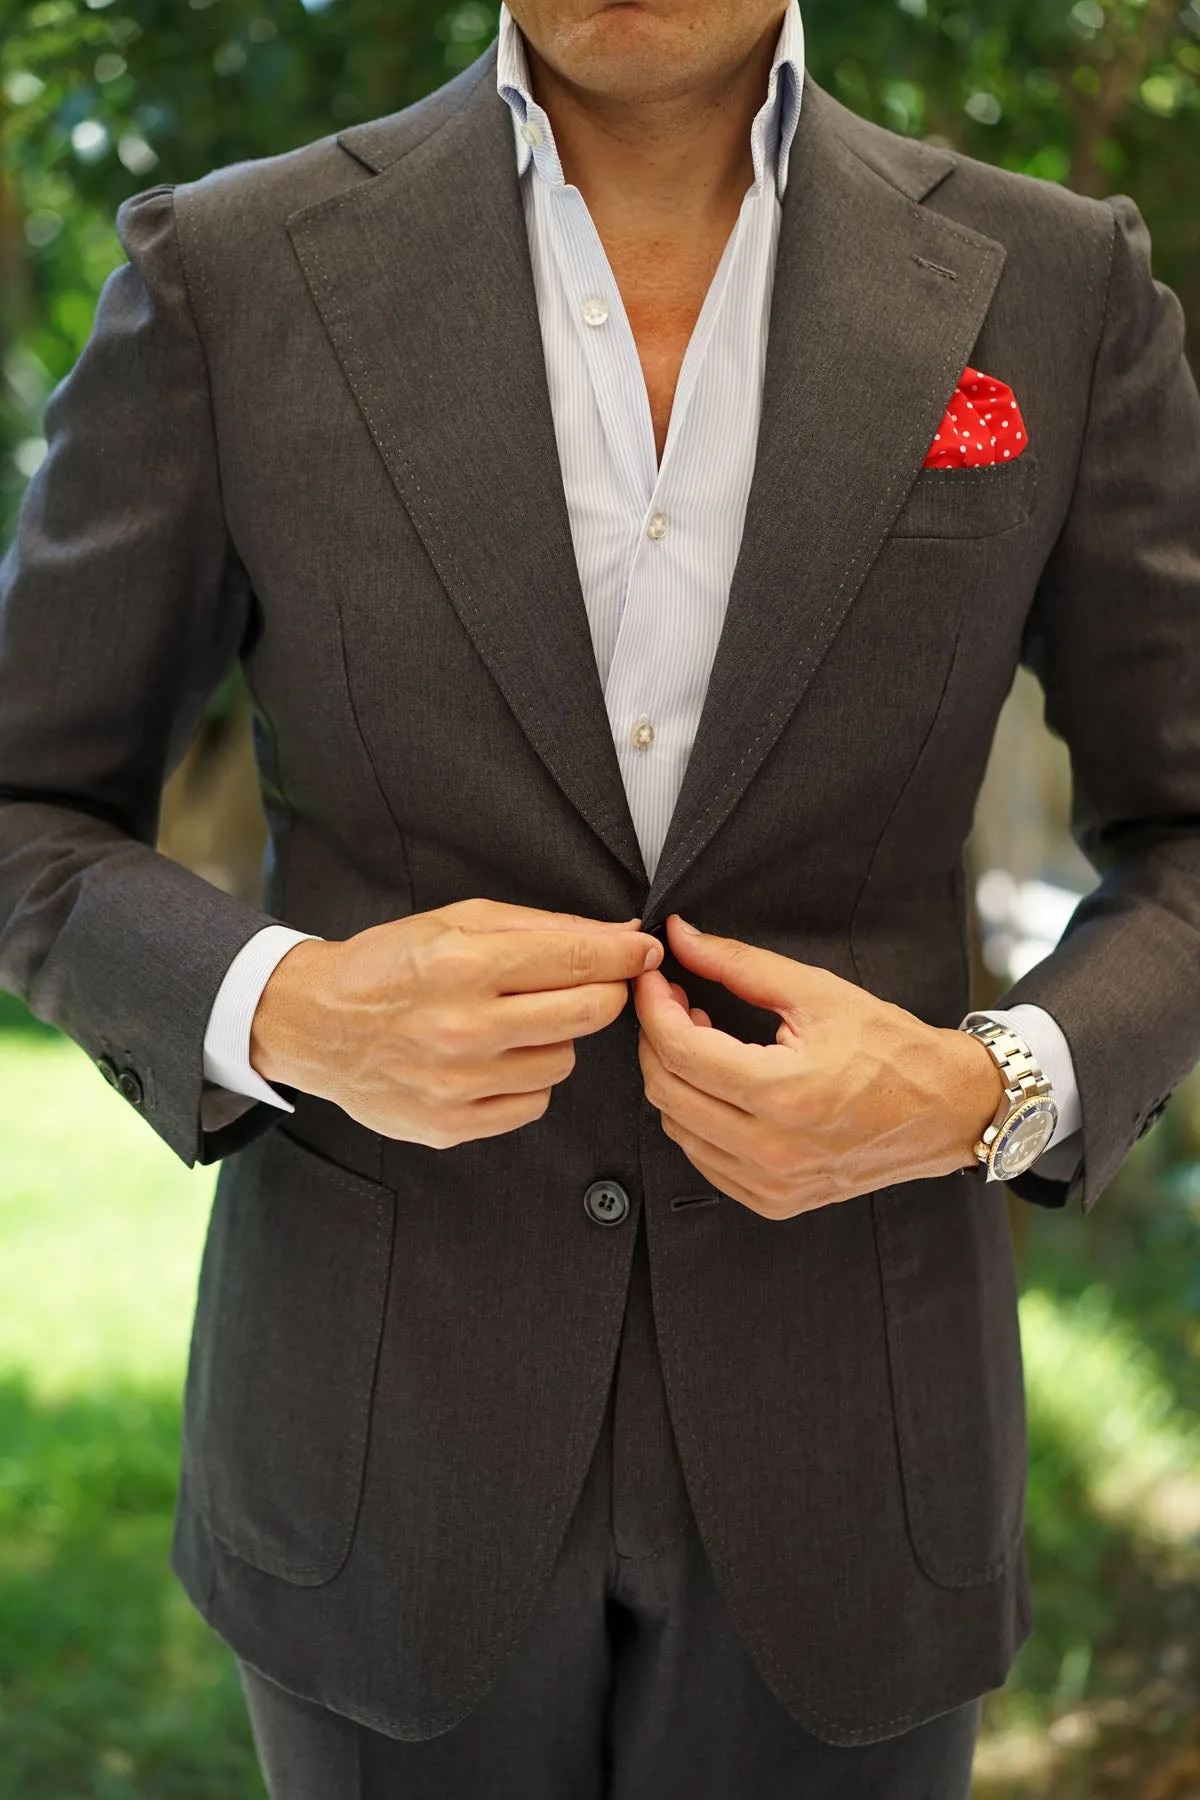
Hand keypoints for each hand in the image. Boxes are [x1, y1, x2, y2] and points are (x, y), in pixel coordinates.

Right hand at [250, 898, 662, 1146]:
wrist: (313, 1024)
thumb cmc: (389, 965)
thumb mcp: (458, 920)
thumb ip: (544, 927)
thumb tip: (622, 933)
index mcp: (464, 962)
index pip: (577, 958)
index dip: (625, 954)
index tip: (645, 951)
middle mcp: (463, 1025)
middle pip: (588, 1014)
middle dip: (605, 994)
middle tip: (591, 984)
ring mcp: (456, 1082)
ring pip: (564, 1063)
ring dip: (555, 1040)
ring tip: (515, 1023)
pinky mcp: (450, 1125)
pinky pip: (532, 1105)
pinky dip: (525, 1082)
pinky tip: (494, 1061)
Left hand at [634, 914, 1005, 1219]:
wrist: (945, 1110)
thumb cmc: (890, 1048)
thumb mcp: (816, 992)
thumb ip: (738, 964)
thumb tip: (680, 937)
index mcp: (785, 1093)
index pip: (679, 1050)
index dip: (653, 1007)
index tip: (655, 978)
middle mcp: (774, 1150)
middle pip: (666, 1091)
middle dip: (656, 1039)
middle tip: (674, 1003)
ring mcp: (773, 1184)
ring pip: (677, 1128)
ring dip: (674, 1079)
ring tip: (702, 1040)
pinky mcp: (774, 1201)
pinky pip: (703, 1159)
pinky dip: (696, 1118)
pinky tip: (720, 1085)